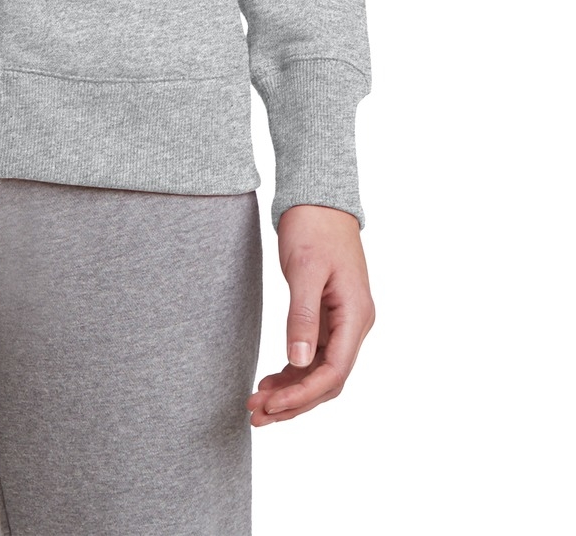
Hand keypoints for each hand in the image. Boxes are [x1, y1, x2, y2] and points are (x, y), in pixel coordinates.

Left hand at [247, 203, 374, 424]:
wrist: (319, 198)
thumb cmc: (314, 227)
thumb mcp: (305, 269)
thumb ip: (303, 316)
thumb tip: (297, 362)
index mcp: (356, 315)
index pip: (334, 372)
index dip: (302, 394)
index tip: (271, 405)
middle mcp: (355, 324)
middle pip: (328, 380)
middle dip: (294, 401)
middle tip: (255, 414)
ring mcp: (343, 322)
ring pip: (320, 371)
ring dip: (291, 391)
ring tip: (257, 405)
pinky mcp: (329, 316)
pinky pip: (314, 355)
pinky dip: (293, 371)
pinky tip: (271, 380)